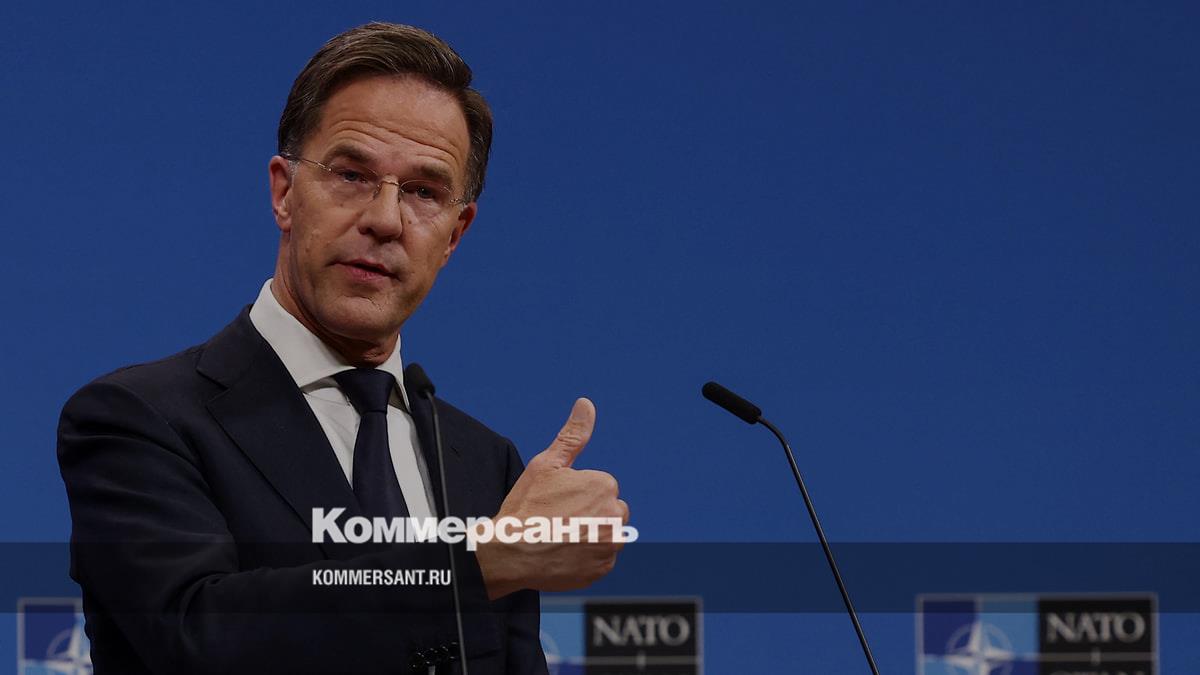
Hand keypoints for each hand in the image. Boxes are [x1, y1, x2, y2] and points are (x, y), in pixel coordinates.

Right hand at [476, 398, 628, 598]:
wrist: (509, 552)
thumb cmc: (525, 507)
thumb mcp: (546, 464)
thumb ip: (572, 436)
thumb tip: (586, 404)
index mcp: (604, 486)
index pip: (601, 488)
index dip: (577, 494)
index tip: (557, 503)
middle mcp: (614, 515)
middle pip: (610, 511)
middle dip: (591, 514)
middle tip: (559, 521)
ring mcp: (610, 545)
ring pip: (607, 535)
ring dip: (590, 536)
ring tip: (561, 537)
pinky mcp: (603, 569)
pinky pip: (601, 560)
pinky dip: (587, 558)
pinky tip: (564, 554)